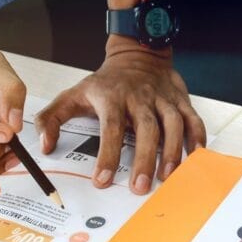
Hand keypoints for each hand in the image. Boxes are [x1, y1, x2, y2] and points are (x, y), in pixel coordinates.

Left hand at [35, 42, 205, 194]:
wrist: (136, 53)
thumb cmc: (105, 82)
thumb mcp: (72, 95)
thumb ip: (52, 119)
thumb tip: (44, 146)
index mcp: (111, 97)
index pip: (110, 127)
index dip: (107, 155)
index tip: (103, 180)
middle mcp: (139, 97)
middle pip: (145, 128)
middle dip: (144, 159)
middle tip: (140, 187)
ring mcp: (162, 98)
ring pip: (172, 123)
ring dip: (172, 151)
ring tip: (167, 177)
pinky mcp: (180, 99)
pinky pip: (193, 118)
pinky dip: (197, 138)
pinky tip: (194, 157)